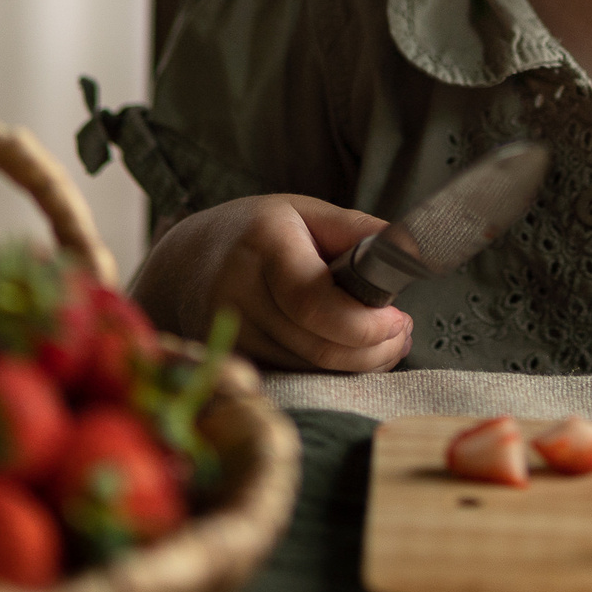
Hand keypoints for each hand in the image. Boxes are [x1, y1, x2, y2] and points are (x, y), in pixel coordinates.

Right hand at [129, 194, 414, 372]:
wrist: (185, 264)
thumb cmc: (259, 233)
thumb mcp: (306, 212)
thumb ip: (356, 230)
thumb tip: (405, 252)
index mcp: (263, 245)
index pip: (312, 301)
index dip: (364, 322)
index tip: (398, 317)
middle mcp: (237, 295)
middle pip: (318, 347)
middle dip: (374, 348)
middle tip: (402, 330)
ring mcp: (229, 337)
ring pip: (310, 370)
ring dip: (361, 363)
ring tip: (385, 337)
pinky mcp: (231, 365)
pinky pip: (295, 379)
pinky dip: (332, 371)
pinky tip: (349, 350)